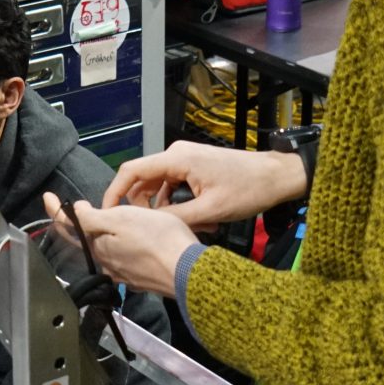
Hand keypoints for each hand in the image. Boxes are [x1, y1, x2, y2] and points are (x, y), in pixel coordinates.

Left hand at [44, 193, 198, 298]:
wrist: (188, 273)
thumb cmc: (158, 240)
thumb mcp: (121, 219)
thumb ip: (92, 218)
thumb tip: (74, 211)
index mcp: (99, 247)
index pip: (69, 227)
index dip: (56, 210)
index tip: (47, 197)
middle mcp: (107, 264)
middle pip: (87, 241)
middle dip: (82, 224)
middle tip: (76, 208)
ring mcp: (125, 274)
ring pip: (107, 251)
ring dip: (105, 237)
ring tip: (111, 221)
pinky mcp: (142, 280)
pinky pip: (126, 261)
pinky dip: (124, 249)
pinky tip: (134, 243)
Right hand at [101, 141, 308, 230]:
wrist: (276, 177)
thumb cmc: (248, 190)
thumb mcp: (209, 211)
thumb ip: (174, 218)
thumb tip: (147, 227)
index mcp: (176, 159)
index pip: (131, 172)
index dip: (114, 192)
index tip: (106, 213)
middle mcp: (177, 155)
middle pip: (142, 181)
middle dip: (143, 207)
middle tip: (152, 229)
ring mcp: (186, 159)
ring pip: (159, 186)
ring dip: (164, 208)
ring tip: (182, 228)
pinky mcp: (195, 166)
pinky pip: (173, 185)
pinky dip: (176, 203)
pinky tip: (194, 221)